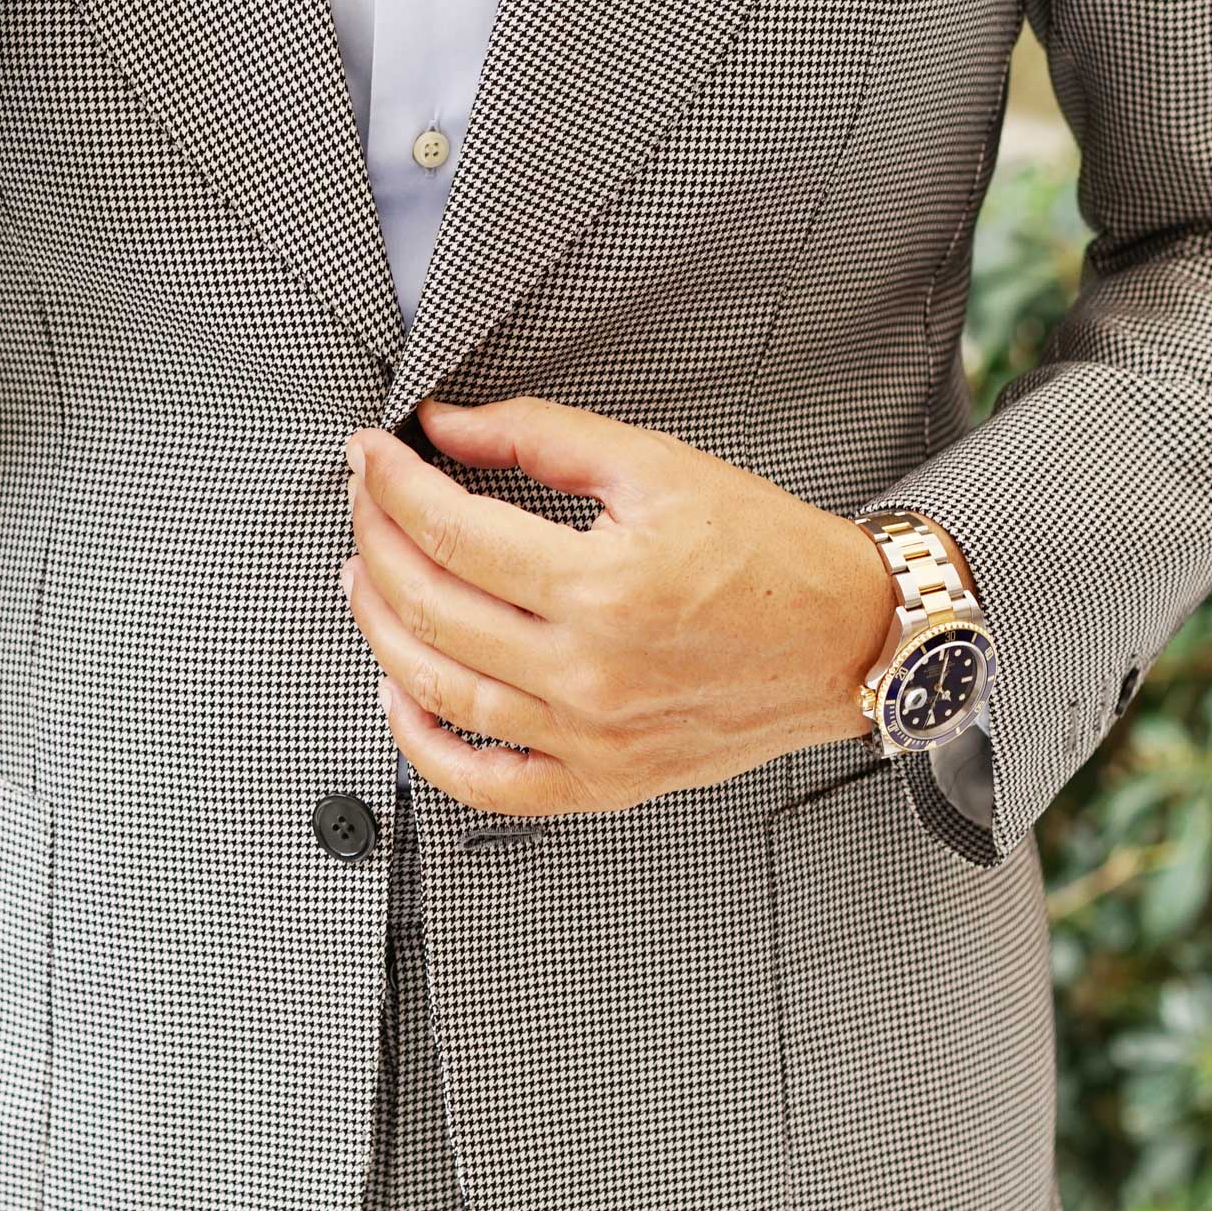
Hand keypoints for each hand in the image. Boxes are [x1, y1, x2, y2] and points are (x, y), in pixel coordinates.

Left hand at [338, 395, 898, 815]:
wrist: (847, 638)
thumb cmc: (768, 555)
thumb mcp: (658, 467)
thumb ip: (542, 437)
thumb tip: (448, 427)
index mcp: (605, 586)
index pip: (453, 532)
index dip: (392, 486)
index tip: (370, 456)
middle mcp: (593, 672)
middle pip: (434, 608)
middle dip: (377, 543)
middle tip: (364, 503)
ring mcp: (594, 738)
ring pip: (443, 691)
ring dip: (382, 632)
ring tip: (364, 581)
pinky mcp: (605, 781)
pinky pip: (488, 784)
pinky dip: (426, 747)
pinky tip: (399, 697)